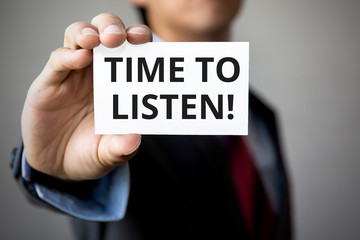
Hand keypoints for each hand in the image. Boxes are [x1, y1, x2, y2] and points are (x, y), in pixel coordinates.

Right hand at [21, 13, 151, 179]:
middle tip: (124, 37)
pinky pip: (58, 61)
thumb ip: (121, 147)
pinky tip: (80, 57)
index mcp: (119, 83)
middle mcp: (97, 73)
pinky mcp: (49, 83)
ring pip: (78, 37)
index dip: (139, 39)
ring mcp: (73, 75)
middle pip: (104, 33)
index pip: (130, 50)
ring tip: (99, 39)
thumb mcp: (109, 154)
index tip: (148, 40)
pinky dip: (68, 56)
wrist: (58, 166)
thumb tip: (134, 139)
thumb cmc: (90, 152)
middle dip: (114, 28)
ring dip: (90, 32)